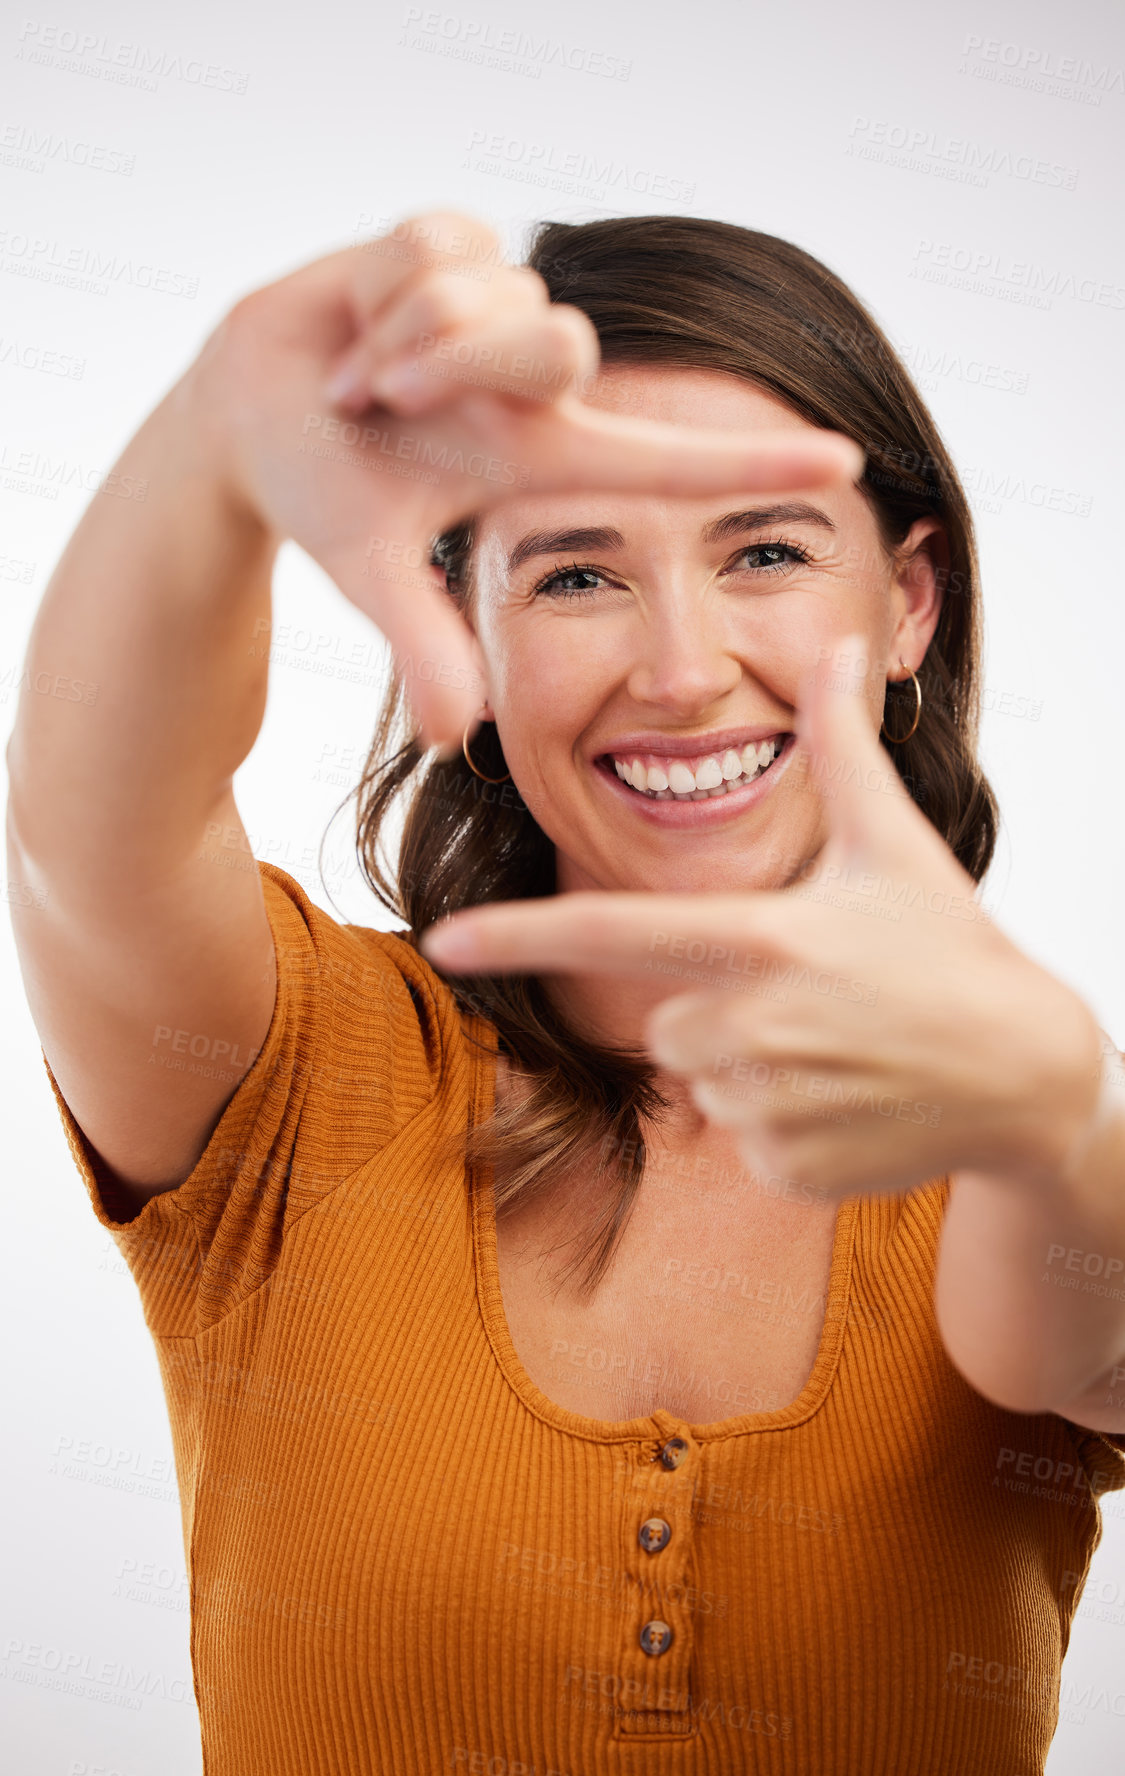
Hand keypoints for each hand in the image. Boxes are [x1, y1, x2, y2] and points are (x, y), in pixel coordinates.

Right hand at [184, 208, 863, 749]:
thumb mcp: (370, 573)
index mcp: (541, 456)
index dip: (750, 466)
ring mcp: (502, 304)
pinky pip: (433, 248)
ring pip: (485, 296)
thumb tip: (457, 740)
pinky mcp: (455, 237)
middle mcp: (540, 379)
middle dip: (454, 367)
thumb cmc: (323, 490)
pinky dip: (372, 295)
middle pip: (555, 343)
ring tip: (361, 379)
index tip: (841, 465)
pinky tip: (355, 324)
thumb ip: (424, 646)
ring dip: (400, 342)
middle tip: (381, 404)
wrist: (248, 409)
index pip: (664, 461)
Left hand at [420, 636, 1104, 1198]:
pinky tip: (854, 1101)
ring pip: (706, 1081)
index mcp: (757, 941)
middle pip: (668, 1020)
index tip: (442, 940)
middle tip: (814, 995)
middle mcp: (747, 1029)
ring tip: (843, 1048)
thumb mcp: (897, 845)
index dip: (517, 936)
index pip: (609, 935)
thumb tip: (839, 649)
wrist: (1029, 1076)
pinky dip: (786, 1125)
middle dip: (721, 1008)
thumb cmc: (953, 948)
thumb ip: (845, 748)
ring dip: (755, 1067)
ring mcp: (766, 1108)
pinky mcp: (786, 1170)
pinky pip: (744, 1140)